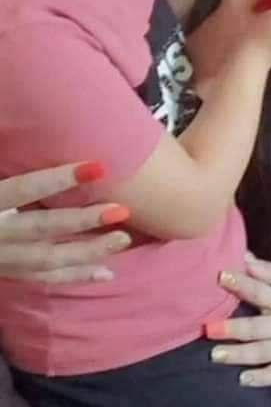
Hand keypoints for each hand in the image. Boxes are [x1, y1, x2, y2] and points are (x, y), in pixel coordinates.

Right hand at [0, 163, 130, 282]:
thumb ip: (9, 173)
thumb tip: (14, 127)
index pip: (23, 189)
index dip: (58, 179)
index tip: (98, 168)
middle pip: (41, 229)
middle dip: (82, 220)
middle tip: (122, 210)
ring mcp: (1, 259)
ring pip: (47, 259)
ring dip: (88, 251)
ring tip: (123, 239)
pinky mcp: (7, 274)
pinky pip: (44, 279)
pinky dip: (75, 275)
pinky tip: (106, 272)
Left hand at [205, 255, 270, 385]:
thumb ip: (270, 271)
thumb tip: (243, 258)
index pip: (260, 291)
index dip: (240, 284)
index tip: (220, 277)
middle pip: (256, 327)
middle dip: (232, 328)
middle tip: (209, 329)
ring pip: (262, 353)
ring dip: (238, 354)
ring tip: (215, 355)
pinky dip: (261, 377)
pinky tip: (243, 378)